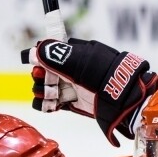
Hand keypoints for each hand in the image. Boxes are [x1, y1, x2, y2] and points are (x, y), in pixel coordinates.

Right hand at [21, 38, 157, 146]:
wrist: (124, 99)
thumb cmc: (103, 76)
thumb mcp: (79, 63)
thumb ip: (55, 57)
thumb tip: (36, 51)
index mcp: (78, 55)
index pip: (53, 54)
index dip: (41, 57)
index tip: (33, 62)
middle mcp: (77, 71)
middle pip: (49, 72)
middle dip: (41, 76)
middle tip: (40, 79)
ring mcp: (77, 88)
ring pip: (52, 87)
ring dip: (43, 90)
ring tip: (43, 94)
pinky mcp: (79, 104)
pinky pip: (58, 102)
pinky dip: (48, 104)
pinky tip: (44, 105)